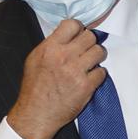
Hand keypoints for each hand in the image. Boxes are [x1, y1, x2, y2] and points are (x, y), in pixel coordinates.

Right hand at [7, 20, 107, 138]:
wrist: (36, 113)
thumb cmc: (35, 87)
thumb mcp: (35, 59)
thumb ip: (51, 45)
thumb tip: (68, 34)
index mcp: (50, 48)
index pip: (73, 24)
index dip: (78, 29)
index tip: (78, 36)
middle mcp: (64, 56)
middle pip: (90, 36)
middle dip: (89, 43)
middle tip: (85, 51)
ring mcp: (76, 71)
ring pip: (99, 52)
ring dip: (96, 57)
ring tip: (89, 64)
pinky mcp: (86, 86)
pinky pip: (102, 72)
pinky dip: (98, 75)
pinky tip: (89, 79)